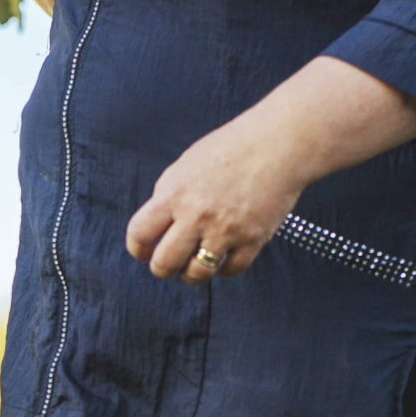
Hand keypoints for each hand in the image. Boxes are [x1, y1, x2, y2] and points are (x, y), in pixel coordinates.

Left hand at [125, 111, 311, 283]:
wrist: (277, 143)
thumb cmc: (232, 147)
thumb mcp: (186, 165)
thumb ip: (169, 195)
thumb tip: (157, 225)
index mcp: (174, 194)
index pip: (140, 234)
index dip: (138, 248)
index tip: (143, 252)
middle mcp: (196, 216)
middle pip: (164, 264)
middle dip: (163, 267)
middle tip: (169, 263)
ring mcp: (225, 231)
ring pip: (197, 274)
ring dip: (192, 273)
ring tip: (196, 262)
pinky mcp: (252, 240)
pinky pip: (230, 270)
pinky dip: (224, 268)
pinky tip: (224, 256)